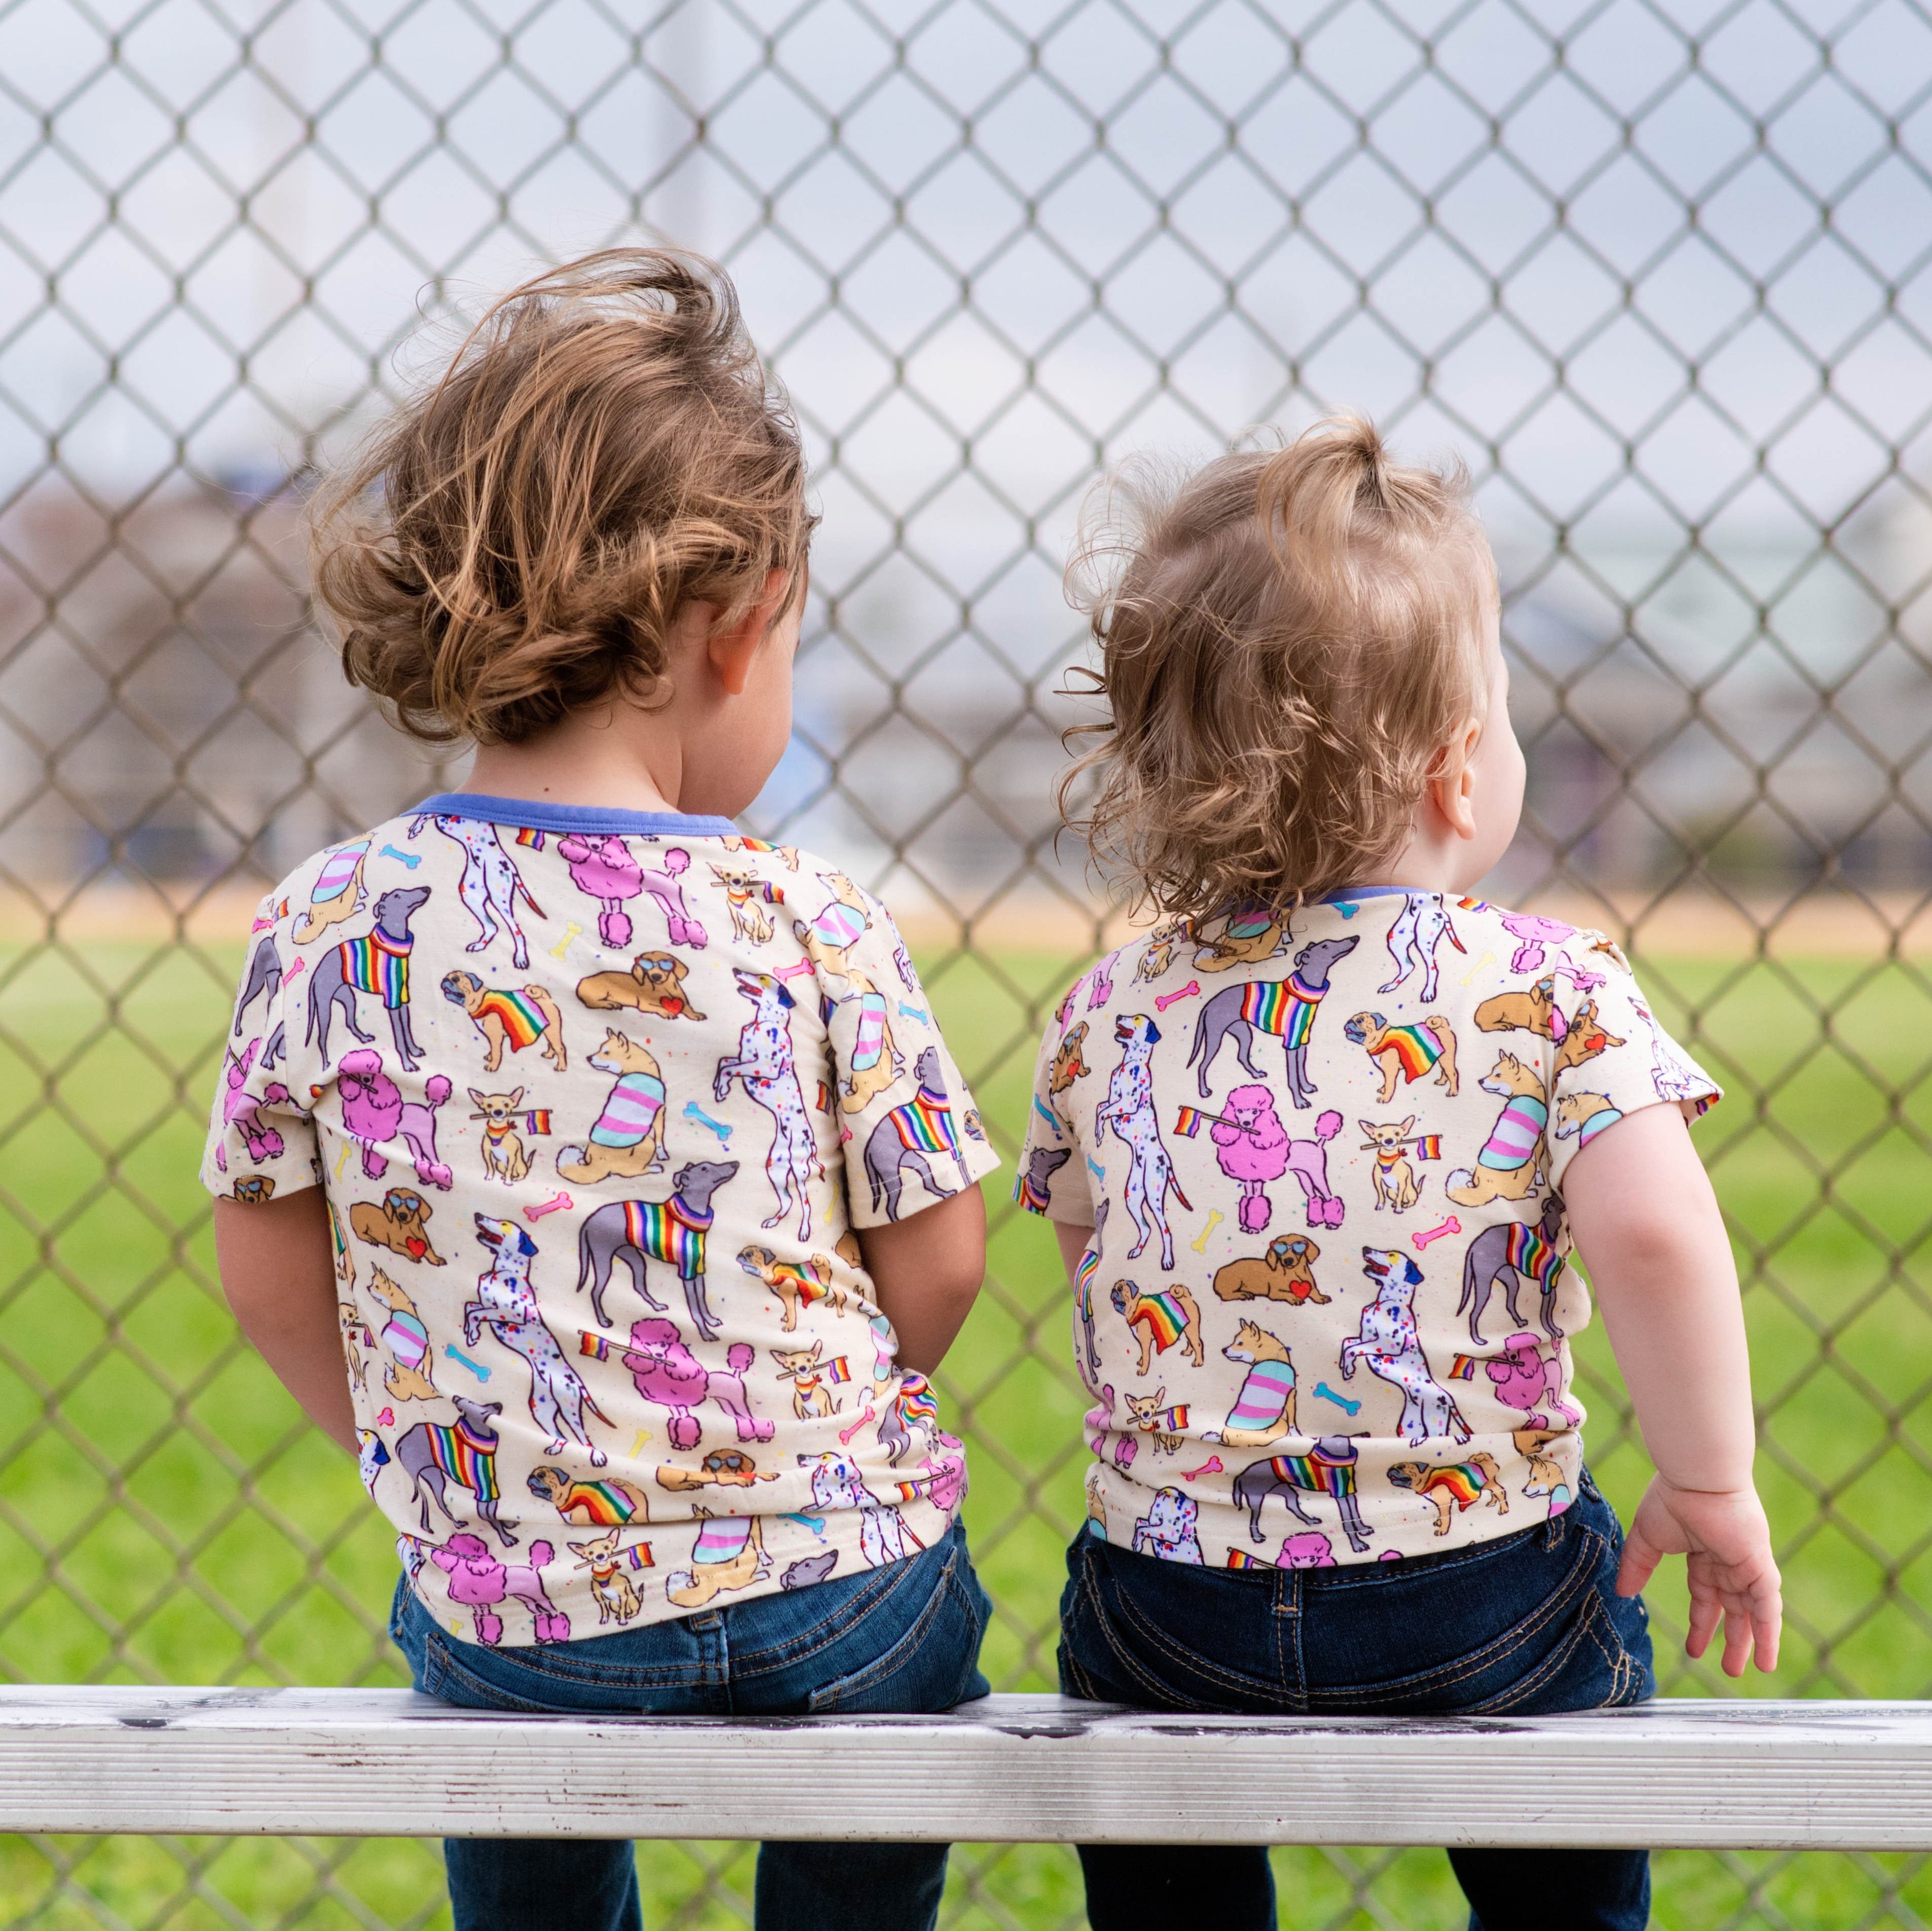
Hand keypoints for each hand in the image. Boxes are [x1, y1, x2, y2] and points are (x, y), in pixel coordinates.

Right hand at [1617, 1475, 1781, 1676]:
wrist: (1696, 1477)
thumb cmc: (1671, 1498)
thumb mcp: (1647, 1538)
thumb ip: (1637, 1565)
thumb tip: (1622, 1592)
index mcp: (1704, 1555)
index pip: (1705, 1596)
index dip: (1701, 1623)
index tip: (1694, 1650)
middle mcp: (1728, 1564)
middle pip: (1733, 1609)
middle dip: (1731, 1638)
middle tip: (1730, 1668)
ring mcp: (1746, 1566)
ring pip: (1753, 1613)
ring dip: (1751, 1642)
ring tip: (1746, 1671)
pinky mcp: (1759, 1568)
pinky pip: (1767, 1608)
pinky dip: (1768, 1634)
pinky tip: (1767, 1658)